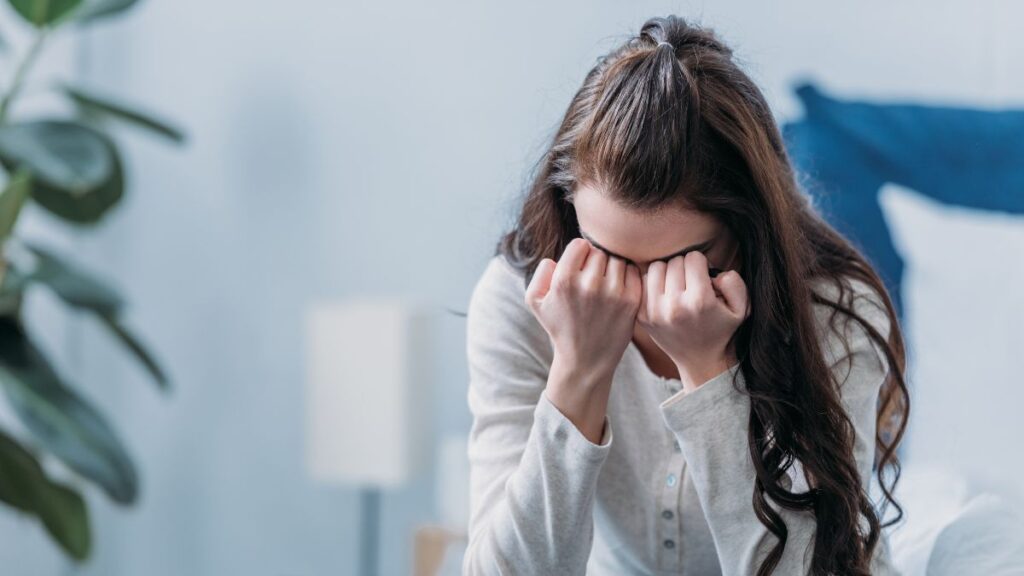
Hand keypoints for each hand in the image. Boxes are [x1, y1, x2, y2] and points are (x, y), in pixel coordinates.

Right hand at [526, 237, 642, 379]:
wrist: (585, 360)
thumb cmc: (560, 327)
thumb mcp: (535, 302)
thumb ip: (541, 272)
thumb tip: (557, 258)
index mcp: (564, 281)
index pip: (580, 245)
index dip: (579, 255)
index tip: (578, 269)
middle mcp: (589, 285)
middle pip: (599, 252)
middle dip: (595, 263)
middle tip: (591, 281)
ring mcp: (613, 293)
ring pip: (617, 260)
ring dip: (611, 270)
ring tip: (604, 287)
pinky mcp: (631, 301)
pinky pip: (633, 272)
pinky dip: (627, 277)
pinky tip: (617, 291)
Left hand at [638, 250, 749, 391]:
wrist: (700, 361)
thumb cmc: (722, 329)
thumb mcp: (741, 309)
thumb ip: (734, 282)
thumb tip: (712, 272)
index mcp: (700, 302)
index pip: (694, 258)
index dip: (702, 264)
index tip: (704, 277)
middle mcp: (675, 306)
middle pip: (675, 261)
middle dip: (685, 267)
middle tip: (691, 283)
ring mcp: (654, 312)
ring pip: (656, 268)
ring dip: (668, 272)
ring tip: (677, 285)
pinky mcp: (642, 316)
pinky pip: (642, 282)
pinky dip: (653, 283)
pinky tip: (664, 293)